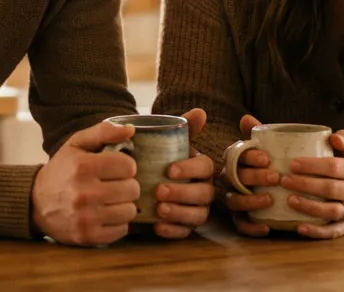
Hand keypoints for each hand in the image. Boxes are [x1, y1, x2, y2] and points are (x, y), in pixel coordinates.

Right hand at [31, 119, 139, 246]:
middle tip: (113, 184)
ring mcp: (86, 218)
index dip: (125, 166)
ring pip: (130, 211)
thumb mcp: (76, 144)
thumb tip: (131, 130)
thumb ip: (104, 131)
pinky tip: (105, 214)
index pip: (128, 166)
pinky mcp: (88, 236)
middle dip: (126, 185)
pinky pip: (122, 230)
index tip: (116, 168)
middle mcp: (84, 193)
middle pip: (132, 189)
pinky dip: (118, 222)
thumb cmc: (62, 170)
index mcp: (83, 167)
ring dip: (124, 204)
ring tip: (110, 200)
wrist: (36, 203)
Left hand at [152, 109, 216, 239]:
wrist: (139, 179)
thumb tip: (200, 112)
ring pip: (198, 215)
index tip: (169, 169)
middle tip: (159, 191)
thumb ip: (183, 126)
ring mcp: (196, 209)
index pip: (205, 166)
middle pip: (204, 193)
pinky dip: (172, 230)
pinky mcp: (185, 226)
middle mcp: (204, 188)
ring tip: (158, 209)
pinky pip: (185, 232)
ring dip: (179, 213)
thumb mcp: (166, 140)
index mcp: (201, 166)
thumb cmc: (156, 157)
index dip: (190, 168)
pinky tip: (157, 226)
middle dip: (183, 193)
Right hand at [223, 114, 279, 237]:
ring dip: (251, 201)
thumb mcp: (259, 149)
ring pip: (234, 202)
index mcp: (232, 161)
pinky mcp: (237, 219)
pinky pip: (240, 226)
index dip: (250, 156)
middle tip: (275, 176)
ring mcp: (231, 200)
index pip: (236, 156)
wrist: (262, 189)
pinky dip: (251, 228)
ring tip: (270, 199)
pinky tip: (267, 228)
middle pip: (235, 179)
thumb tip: (246, 117)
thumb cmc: (260, 165)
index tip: (267, 157)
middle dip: (254, 177)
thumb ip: (254, 134)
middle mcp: (227, 180)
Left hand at [281, 129, 343, 239]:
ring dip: (309, 207)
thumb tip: (333, 137)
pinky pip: (333, 231)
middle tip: (284, 181)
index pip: (334, 167)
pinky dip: (317, 232)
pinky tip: (299, 228)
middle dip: (306, 185)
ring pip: (332, 211)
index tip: (291, 164)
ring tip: (289, 200)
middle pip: (331, 189)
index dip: (312, 166)